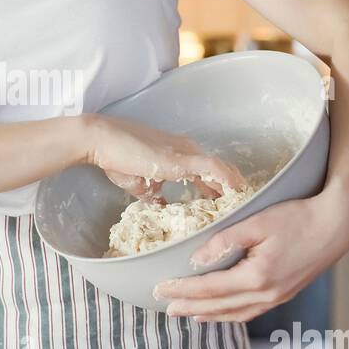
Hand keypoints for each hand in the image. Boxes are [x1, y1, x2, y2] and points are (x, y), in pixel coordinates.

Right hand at [84, 114, 246, 199]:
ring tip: (246, 205)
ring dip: (234, 188)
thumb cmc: (118, 158)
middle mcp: (188, 150)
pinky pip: (215, 169)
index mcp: (180, 154)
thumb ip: (157, 196)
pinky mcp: (183, 158)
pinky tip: (238, 193)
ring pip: (222, 169)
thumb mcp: (142, 185)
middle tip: (243, 208)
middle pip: (220, 169)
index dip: (221, 188)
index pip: (208, 171)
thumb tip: (165, 208)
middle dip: (232, 189)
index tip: (228, 204)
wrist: (102, 140)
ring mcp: (187, 152)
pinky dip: (228, 181)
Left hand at [152, 188, 348, 321]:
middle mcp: (266, 294)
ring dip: (208, 315)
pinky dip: (230, 314)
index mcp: (256, 277)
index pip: (209, 288)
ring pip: (235, 314)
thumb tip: (195, 260)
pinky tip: (220, 311)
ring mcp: (277, 297)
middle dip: (189, 307)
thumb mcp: (257, 222)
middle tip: (164, 307)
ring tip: (186, 314)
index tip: (159, 289)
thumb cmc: (298, 217)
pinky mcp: (284, 294)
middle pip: (218, 307)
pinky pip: (250, 311)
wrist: (337, 225)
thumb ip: (224, 242)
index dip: (182, 290)